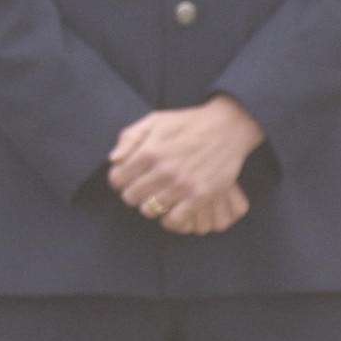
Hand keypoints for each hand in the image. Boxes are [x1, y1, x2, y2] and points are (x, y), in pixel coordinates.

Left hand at [107, 94, 264, 233]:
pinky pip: (174, 220)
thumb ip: (129, 137)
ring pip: (148, 210)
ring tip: (158, 195)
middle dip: (133, 192)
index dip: (119, 179)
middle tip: (143, 187)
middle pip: (130, 197)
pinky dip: (169, 218)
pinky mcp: (200, 196)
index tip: (127, 177)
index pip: (117, 179)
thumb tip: (113, 160)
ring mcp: (182, 185)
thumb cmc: (187, 124)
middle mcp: (163, 170)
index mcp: (149, 151)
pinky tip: (172, 207)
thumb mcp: (154, 120)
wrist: (227, 128)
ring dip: (150, 205)